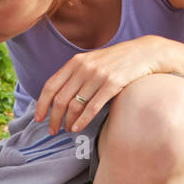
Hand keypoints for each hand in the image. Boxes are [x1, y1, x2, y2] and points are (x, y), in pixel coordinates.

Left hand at [34, 35, 164, 135]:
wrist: (145, 53)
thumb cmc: (117, 61)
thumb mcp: (93, 61)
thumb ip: (76, 74)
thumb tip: (60, 97)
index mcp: (75, 62)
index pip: (50, 85)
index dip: (41, 104)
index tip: (38, 118)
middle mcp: (84, 67)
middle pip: (60, 99)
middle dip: (53, 118)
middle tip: (52, 131)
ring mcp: (98, 75)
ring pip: (75, 105)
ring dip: (67, 121)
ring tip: (66, 130)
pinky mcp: (112, 84)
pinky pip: (92, 107)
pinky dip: (82, 120)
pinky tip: (77, 128)